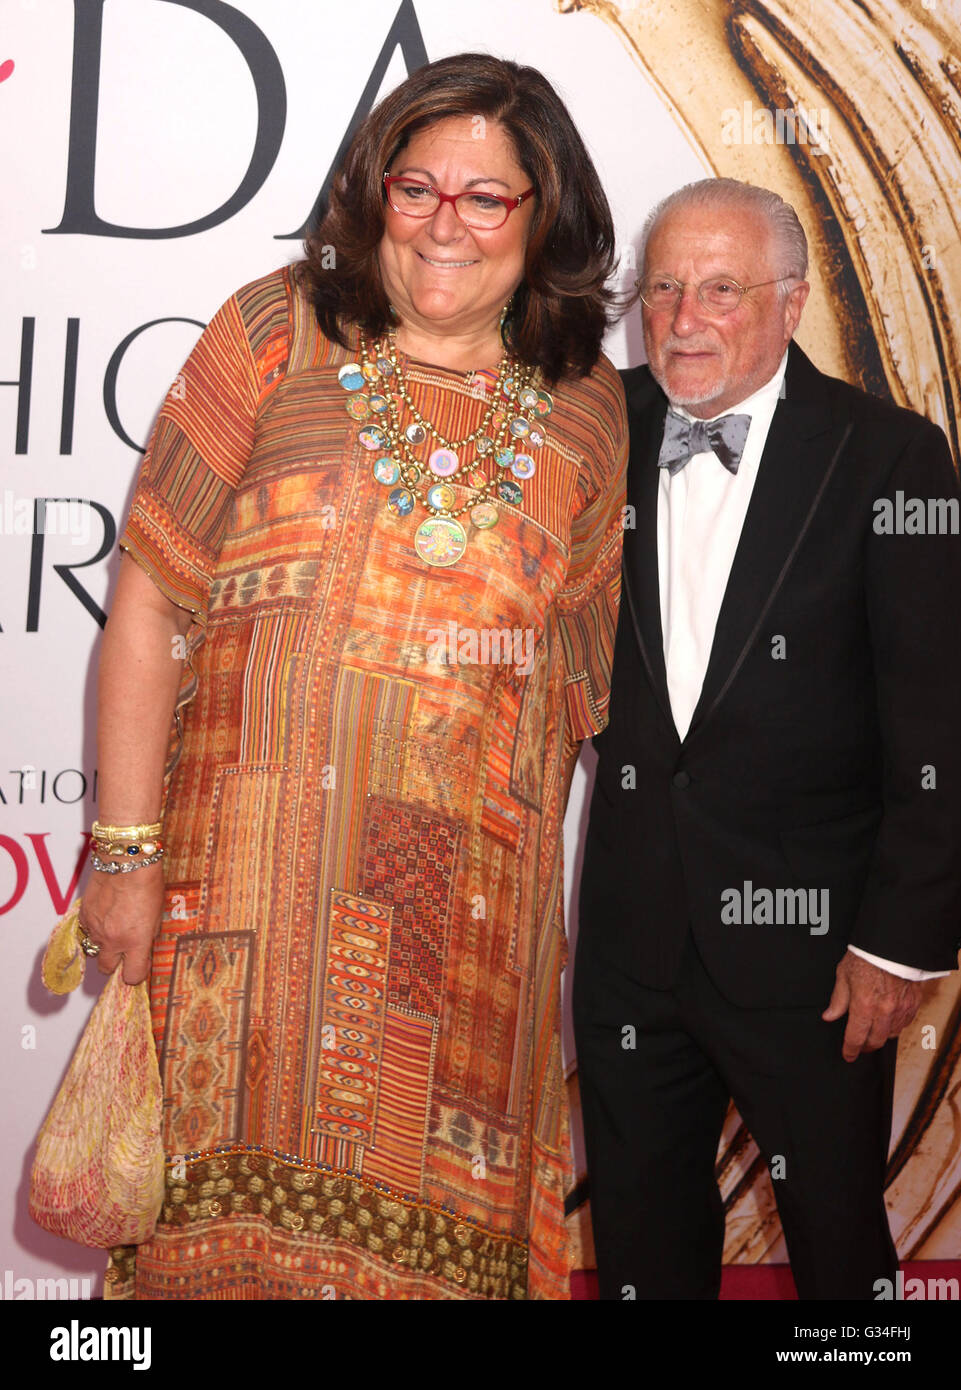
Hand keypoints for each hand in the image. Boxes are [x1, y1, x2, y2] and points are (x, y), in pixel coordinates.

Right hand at [77, 862, 164, 983]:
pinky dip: (94, 928)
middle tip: (124, 950)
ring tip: (114, 928)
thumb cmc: (148, 883)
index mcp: (136, 941)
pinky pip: (86, 932)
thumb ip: (148, 935)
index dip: (137, 973)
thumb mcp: (158, 914)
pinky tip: (105, 915)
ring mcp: (96, 929)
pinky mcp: (84, 916)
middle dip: (116, 963)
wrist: (126, 860)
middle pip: (107, 969)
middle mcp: (114, 940)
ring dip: (103, 946)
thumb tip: (143, 948)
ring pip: (94, 950)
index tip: (141, 963)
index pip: (133, 976)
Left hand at [821, 950, 920, 1061]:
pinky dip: (895, 1026)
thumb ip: (838, 999)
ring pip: (891, 1034)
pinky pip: (904, 1023)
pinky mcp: (913, 1003)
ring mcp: (900, 1008)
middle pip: (875, 1041)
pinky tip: (888, 1021)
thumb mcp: (844, 974)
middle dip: (865, 1047)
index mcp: (863, 1005)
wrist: (893, 943)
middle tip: (859, 1046)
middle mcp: (884, 1011)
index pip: (855, 1037)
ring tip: (872, 1032)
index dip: (850, 1050)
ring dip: (880, 1037)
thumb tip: (829, 1016)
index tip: (847, 1055)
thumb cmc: (866, 955)